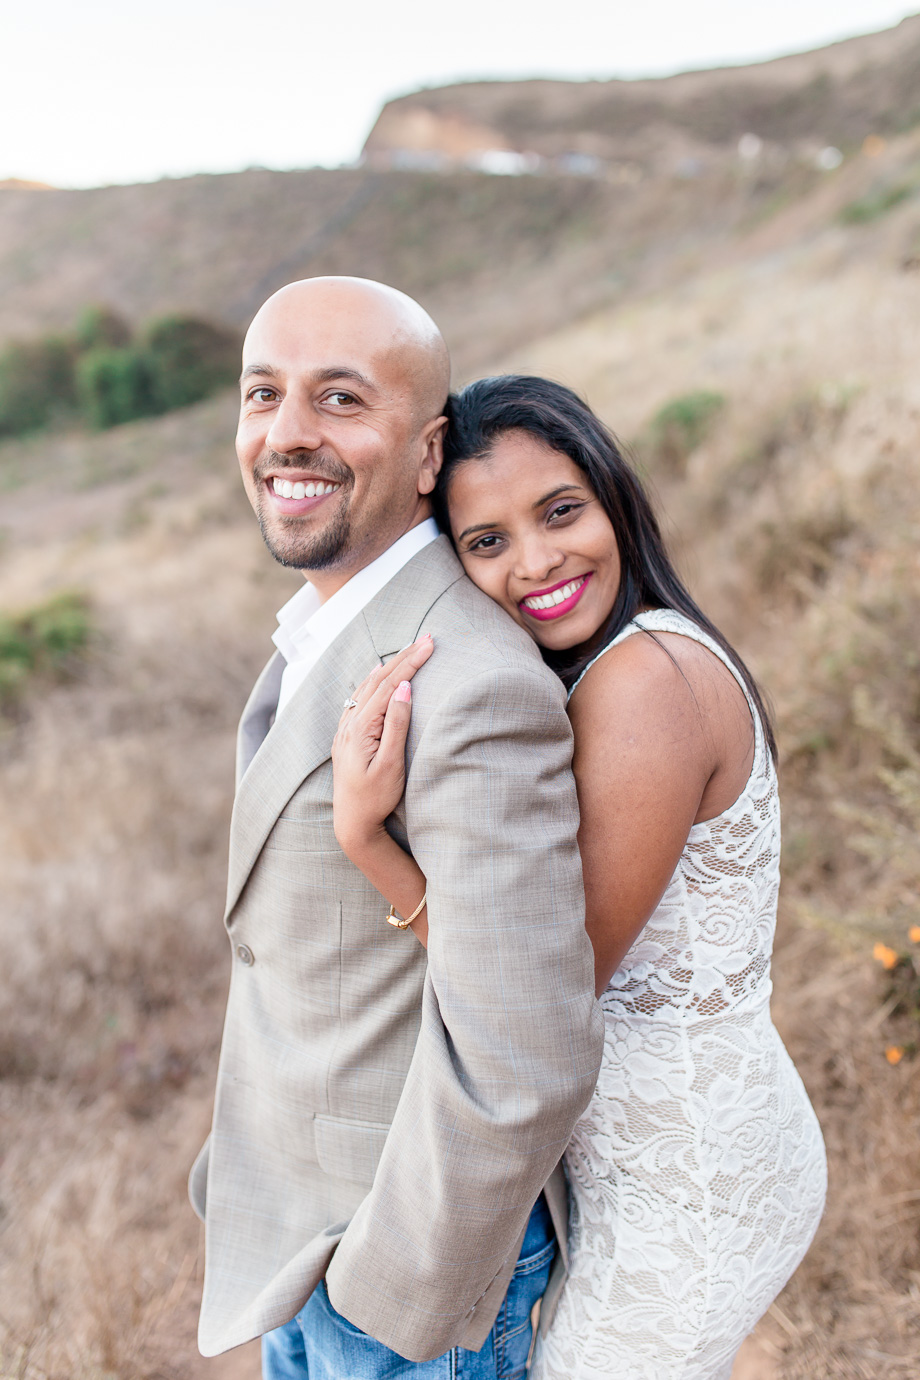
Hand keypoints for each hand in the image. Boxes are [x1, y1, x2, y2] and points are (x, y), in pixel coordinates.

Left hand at [332, 635, 433, 853]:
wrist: (352, 824)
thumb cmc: (375, 799)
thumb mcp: (391, 764)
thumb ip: (396, 725)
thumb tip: (403, 689)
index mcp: (361, 728)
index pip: (389, 685)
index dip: (410, 663)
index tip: (430, 644)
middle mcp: (349, 724)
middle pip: (377, 680)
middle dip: (403, 658)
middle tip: (427, 639)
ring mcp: (345, 730)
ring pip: (367, 687)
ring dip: (389, 667)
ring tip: (408, 649)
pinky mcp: (347, 738)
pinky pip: (359, 699)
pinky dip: (372, 681)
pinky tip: (376, 674)